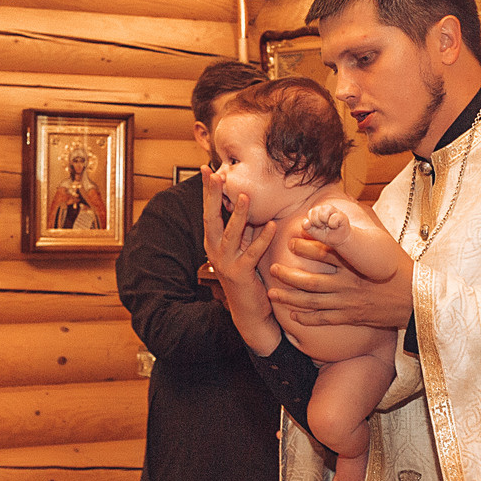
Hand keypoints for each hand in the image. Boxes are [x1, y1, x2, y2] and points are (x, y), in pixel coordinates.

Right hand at [202, 168, 281, 352]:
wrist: (249, 311)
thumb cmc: (247, 276)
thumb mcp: (242, 247)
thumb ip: (242, 228)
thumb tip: (246, 199)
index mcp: (213, 242)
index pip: (209, 211)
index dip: (208, 191)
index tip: (208, 169)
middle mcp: (215, 251)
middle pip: (211, 218)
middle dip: (213, 196)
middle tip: (215, 174)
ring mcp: (226, 263)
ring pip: (230, 234)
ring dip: (239, 214)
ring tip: (246, 195)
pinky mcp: (241, 274)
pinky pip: (252, 253)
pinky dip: (262, 238)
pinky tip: (272, 225)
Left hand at [269, 233, 412, 330]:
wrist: (416, 299)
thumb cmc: (401, 269)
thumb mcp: (383, 246)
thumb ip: (361, 235)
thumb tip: (344, 217)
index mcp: (355, 263)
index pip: (325, 253)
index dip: (306, 246)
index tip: (292, 238)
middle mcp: (348, 284)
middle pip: (311, 280)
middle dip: (289, 275)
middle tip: (273, 268)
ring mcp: (348, 302)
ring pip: (312, 301)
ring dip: (290, 298)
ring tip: (273, 293)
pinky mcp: (351, 316)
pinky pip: (324, 319)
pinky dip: (308, 318)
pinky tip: (293, 317)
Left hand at [301, 202, 351, 241]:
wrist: (338, 240)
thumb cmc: (325, 234)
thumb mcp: (313, 232)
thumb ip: (306, 227)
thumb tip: (305, 222)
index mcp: (317, 211)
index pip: (310, 213)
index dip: (313, 223)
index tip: (318, 227)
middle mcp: (325, 208)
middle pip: (315, 211)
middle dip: (318, 223)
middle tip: (324, 227)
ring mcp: (334, 210)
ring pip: (324, 211)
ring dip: (325, 222)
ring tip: (329, 226)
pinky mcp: (342, 215)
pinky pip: (334, 218)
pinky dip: (333, 225)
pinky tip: (336, 226)